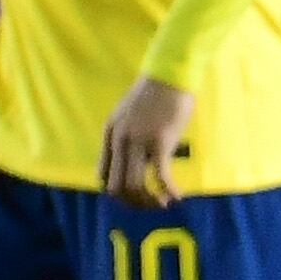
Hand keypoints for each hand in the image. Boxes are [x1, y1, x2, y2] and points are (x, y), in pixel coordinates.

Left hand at [100, 77, 193, 208]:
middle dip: (133, 203)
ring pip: (134, 186)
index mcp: (110, 134)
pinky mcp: (160, 142)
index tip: (136, 196)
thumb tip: (140, 160)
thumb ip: (130, 137)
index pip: (103, 175)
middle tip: (150, 206)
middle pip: (116, 186)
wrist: (170, 74)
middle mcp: (119, 141)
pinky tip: (178, 197)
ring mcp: (138, 142)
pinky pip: (160, 176)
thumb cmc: (156, 94)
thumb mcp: (131, 116)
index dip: (118, 192)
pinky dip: (168, 191)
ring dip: (148, 201)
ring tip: (163, 204)